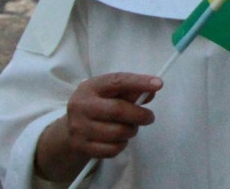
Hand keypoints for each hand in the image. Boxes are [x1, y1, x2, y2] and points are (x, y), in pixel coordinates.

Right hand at [35, 72, 162, 181]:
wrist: (70, 127)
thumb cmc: (98, 104)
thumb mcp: (110, 92)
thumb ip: (131, 90)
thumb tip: (152, 90)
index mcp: (91, 87)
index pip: (117, 81)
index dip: (139, 82)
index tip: (159, 84)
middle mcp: (81, 105)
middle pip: (118, 110)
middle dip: (140, 115)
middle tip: (149, 117)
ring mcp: (79, 127)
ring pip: (117, 133)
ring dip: (131, 131)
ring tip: (131, 127)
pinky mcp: (81, 146)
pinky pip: (111, 150)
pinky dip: (122, 145)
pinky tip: (119, 139)